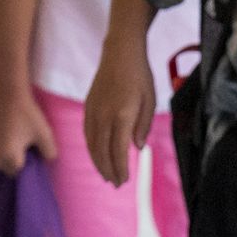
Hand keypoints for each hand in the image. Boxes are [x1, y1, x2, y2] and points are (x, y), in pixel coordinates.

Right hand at [0, 92, 57, 174]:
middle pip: (9, 168)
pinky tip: (18, 137)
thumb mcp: (44, 134)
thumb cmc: (27, 115)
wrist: (9, 94)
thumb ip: (49, 152)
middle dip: (20, 165)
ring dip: (13, 157)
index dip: (30, 168)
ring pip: (2, 160)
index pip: (19, 172)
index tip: (38, 158)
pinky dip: (7, 149)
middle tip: (33, 152)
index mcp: (9, 156)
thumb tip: (49, 161)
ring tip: (27, 144)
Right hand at [83, 42, 154, 186]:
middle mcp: (104, 115)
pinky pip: (86, 133)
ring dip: (98, 162)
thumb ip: (143, 125)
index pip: (118, 150)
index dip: (120, 168)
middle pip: (102, 151)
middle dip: (108, 170)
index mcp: (122, 114)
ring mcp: (93, 111)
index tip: (124, 180)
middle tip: (116, 183)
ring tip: (106, 174)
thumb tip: (137, 148)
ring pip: (91, 144)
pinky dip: (91, 148)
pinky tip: (97, 155)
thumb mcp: (150, 100)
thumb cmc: (140, 76)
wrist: (120, 53)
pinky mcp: (87, 107)